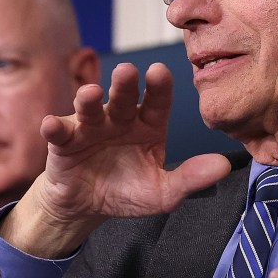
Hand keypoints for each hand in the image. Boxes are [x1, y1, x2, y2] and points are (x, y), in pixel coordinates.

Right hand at [0, 62, 230, 256]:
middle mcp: (120, 119)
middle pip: (124, 97)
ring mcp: (91, 127)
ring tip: (91, 94)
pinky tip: (52, 125)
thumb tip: (226, 167)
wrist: (89, 206)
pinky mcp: (64, 142)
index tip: (161, 72)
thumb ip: (191, 178)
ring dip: (88, 99)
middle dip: (125, 84)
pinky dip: (54, 127)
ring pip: (90, 108)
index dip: (159, 87)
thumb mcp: (164, 192)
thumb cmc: (129, 191)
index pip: (158, 101)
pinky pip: (59, 132)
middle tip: (128, 71)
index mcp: (149, 125)